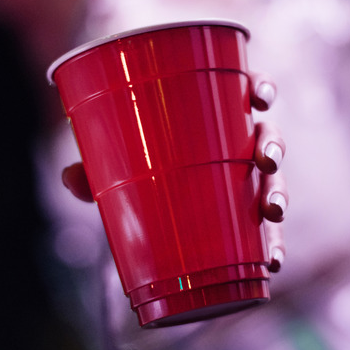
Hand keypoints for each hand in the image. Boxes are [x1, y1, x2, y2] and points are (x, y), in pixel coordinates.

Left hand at [62, 72, 286, 271]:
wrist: (137, 186)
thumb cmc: (133, 155)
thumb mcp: (114, 155)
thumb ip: (97, 164)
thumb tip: (70, 177)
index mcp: (214, 111)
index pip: (247, 90)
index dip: (261, 89)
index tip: (260, 97)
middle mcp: (236, 140)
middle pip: (267, 136)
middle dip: (273, 148)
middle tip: (266, 163)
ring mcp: (241, 176)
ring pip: (272, 180)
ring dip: (279, 194)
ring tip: (273, 214)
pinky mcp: (240, 211)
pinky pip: (263, 225)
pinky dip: (271, 242)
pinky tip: (273, 260)